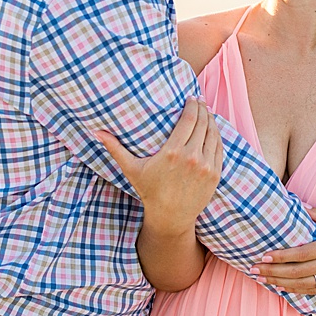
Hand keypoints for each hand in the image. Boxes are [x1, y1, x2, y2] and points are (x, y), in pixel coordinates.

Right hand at [93, 100, 222, 233]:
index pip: (189, 120)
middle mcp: (192, 157)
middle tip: (199, 101)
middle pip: (203, 123)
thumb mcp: (131, 169)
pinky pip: (219, 148)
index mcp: (173, 152)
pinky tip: (213, 129)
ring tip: (206, 112)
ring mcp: (206, 166)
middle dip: (202, 109)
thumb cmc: (149, 191)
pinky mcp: (215, 174)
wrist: (170, 216)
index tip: (191, 98)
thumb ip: (115, 148)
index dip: (192, 106)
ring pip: (213, 134)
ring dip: (211, 120)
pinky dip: (217, 136)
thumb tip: (96, 132)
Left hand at [253, 208, 315, 295]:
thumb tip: (300, 206)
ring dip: (279, 282)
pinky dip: (295, 291)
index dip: (280, 256)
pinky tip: (282, 287)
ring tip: (261, 279)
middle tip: (252, 268)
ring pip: (302, 284)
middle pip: (297, 271)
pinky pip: (313, 292)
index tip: (263, 255)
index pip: (301, 254)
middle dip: (272, 271)